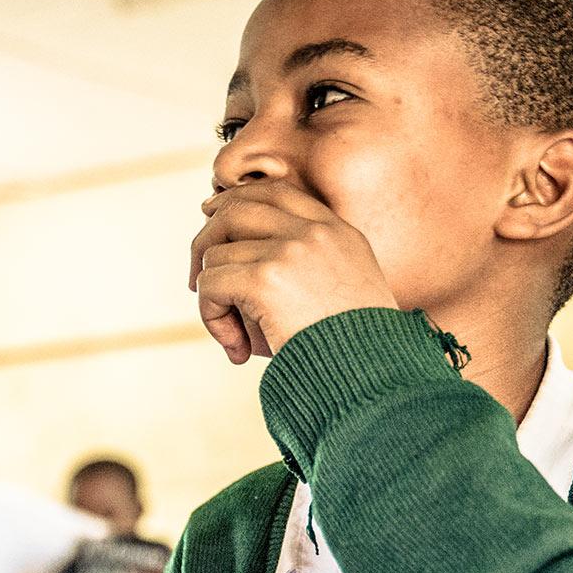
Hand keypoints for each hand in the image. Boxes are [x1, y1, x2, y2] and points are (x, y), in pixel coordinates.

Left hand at [191, 180, 397, 363]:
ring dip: (212, 299)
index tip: (212, 221)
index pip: (275, 193)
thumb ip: (310, 267)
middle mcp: (315, 233)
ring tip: (235, 339)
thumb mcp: (347, 294)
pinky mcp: (265, 280)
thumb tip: (245, 257)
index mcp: (338, 232)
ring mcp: (290, 252)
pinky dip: (211, 318)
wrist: (373, 380)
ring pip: (216, 254)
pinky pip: (210, 285)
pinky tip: (236, 349)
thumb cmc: (358, 353)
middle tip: (199, 282)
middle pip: (235, 209)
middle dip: (205, 242)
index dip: (236, 202)